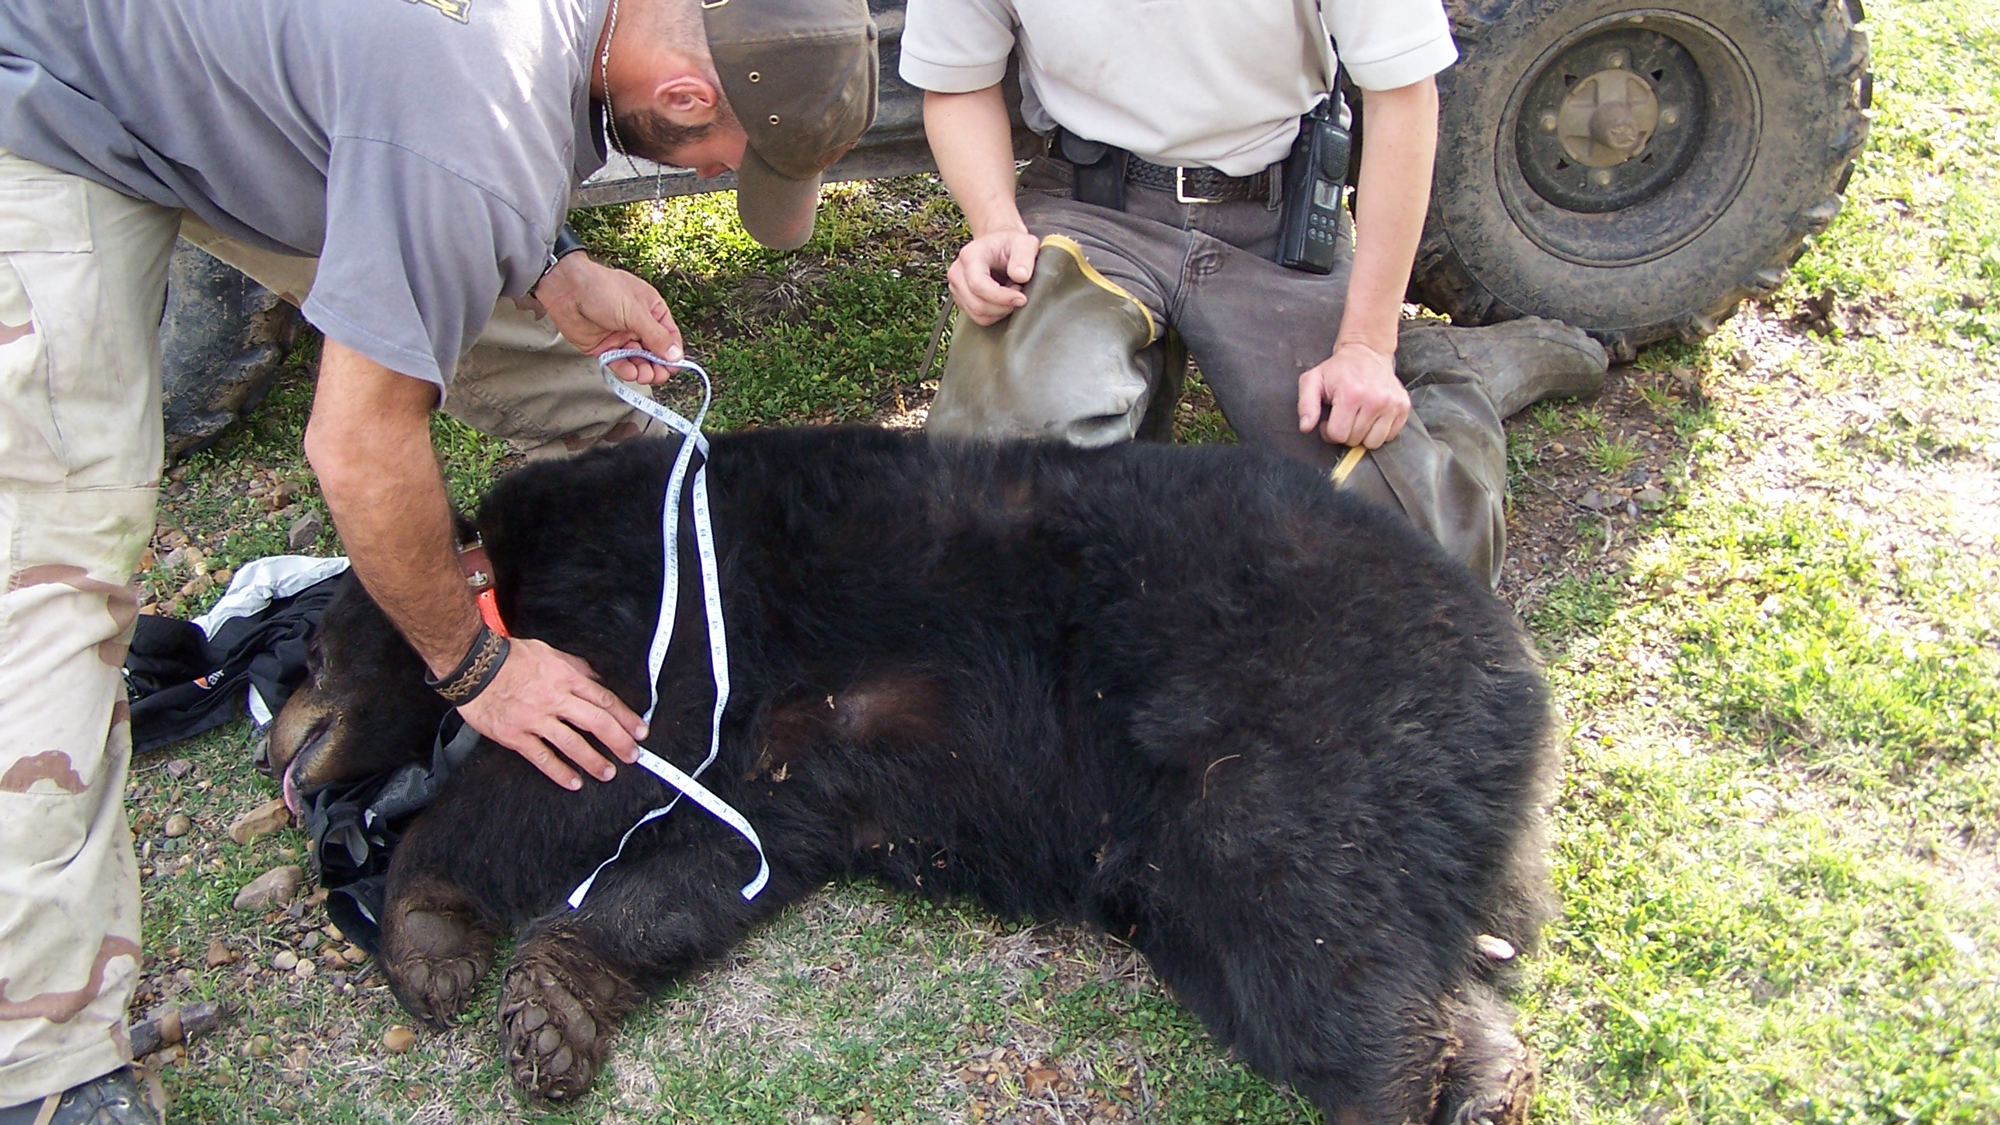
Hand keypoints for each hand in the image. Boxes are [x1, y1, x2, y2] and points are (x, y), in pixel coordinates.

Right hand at [454, 636, 647, 789]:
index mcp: (565, 678)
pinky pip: (542, 757)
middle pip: (596, 722)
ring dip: (594, 760)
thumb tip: (596, 680)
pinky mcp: (516, 735)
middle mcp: (555, 699)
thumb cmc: (510, 657)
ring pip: (573, 743)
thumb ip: (575, 667)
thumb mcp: (549, 652)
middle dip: (619, 741)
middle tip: (633, 756)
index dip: (625, 717)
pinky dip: (560, 772)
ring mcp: (535, 719)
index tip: (639, 731)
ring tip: (608, 772)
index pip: (604, 700)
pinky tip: (574, 782)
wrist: (473, 667)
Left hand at [530, 254, 685, 383]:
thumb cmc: (602, 289)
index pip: (669, 337)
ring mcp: (622, 337)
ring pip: (638, 360)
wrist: (566, 290)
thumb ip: (656, 336)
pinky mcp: (605, 347)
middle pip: (655, 352)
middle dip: (658, 365)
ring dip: (643, 370)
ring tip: (644, 375)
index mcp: (651, 311)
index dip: (673, 353)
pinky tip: (630, 372)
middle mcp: (638, 325)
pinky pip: (619, 363)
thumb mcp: (635, 312)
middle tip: (658, 376)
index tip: (674, 367)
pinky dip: (626, 369)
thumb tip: (676, 356)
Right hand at [947, 228, 1042, 325]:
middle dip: (1003, 306)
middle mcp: (957, 272)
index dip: (1001, 297)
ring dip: (1000, 311)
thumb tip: (1020, 276)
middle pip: (977, 304)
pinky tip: (1003, 299)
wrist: (999, 245)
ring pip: (977, 314)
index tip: (1022, 298)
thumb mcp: (1024, 243)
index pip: (979, 285)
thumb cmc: (1010, 244)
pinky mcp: (961, 298)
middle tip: (1019, 293)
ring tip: (1011, 294)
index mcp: (970, 255)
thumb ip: (1024, 257)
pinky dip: (994, 314)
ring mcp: (956, 287)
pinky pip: (978, 317)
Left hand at [1297, 341, 1410, 448]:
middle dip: (1346, 432)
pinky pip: (1390, 436)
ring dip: (1363, 435)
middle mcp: (1375, 400)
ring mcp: (1392, 404)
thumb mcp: (1313, 380)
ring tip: (1358, 417)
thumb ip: (1306, 404)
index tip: (1330, 419)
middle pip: (1355, 440)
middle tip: (1344, 416)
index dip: (1329, 431)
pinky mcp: (1403, 407)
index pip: (1338, 435)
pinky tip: (1372, 417)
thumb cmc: (1338, 369)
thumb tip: (1306, 427)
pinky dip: (1379, 431)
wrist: (1367, 352)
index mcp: (1351, 394)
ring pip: (1374, 443)